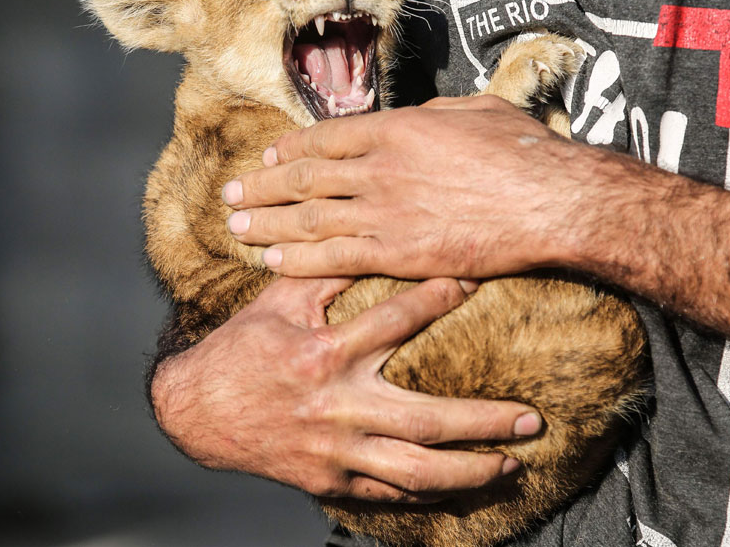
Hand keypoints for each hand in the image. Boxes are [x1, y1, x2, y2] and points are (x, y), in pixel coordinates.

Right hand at [151, 275, 541, 500]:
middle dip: (486, 422)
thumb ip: (326, 271)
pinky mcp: (331, 480)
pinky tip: (462, 486)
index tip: (475, 282)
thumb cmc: (243, 349)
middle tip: (532, 419)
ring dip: (471, 470)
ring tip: (511, 464)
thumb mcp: (278, 302)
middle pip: (428, 421)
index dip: (440, 297)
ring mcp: (336, 451)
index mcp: (324, 355)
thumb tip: (365, 235)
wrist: (197, 412)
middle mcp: (336, 408)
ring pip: (416, 471)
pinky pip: (389, 493)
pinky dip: (429, 492)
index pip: (396, 321)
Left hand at [221, 96, 594, 278]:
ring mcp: (386, 211)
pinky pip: (335, 258)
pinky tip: (272, 262)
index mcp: (398, 127)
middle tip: (230, 195)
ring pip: (309, 218)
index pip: (325, 137)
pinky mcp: (400, 253)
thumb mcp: (478, 110)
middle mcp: (380, 167)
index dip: (289, 149)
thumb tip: (421, 116)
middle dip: (262, 187)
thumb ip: (437, 113)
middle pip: (304, 177)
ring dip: (268, 225)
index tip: (267, 158)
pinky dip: (299, 260)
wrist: (552, 200)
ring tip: (236, 230)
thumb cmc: (525, 151)